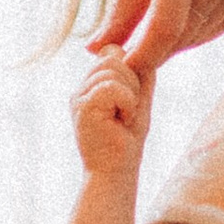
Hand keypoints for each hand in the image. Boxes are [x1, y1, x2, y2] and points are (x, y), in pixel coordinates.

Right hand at [71, 48, 151, 175]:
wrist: (115, 173)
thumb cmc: (126, 141)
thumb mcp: (139, 101)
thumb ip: (141, 77)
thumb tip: (144, 51)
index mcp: (91, 85)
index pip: (111, 52)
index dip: (129, 70)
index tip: (130, 101)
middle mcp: (81, 88)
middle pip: (113, 56)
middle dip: (132, 81)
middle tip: (128, 111)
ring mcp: (79, 96)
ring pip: (113, 68)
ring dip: (130, 94)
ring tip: (123, 118)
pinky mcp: (82, 106)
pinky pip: (112, 87)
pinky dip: (126, 103)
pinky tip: (121, 121)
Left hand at [91, 0, 223, 67]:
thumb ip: (122, 8)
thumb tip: (95, 50)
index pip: (163, 29)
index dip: (141, 57)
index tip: (120, 68)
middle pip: (177, 39)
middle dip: (151, 48)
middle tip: (130, 40)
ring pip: (194, 40)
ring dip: (172, 38)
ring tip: (165, 0)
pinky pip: (213, 31)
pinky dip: (194, 28)